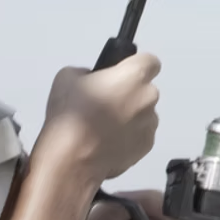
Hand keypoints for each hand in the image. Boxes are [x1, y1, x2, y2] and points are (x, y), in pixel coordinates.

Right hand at [34, 52, 161, 187]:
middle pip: (145, 90)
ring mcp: (150, 124)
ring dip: (130, 117)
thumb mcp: (68, 77)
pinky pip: (140, 135)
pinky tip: (107, 144)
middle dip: (130, 95)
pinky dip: (128, 138)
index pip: (150, 61)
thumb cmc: (71, 113)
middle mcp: (149, 97)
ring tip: (103, 129)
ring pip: (144, 114)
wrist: (71, 158)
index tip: (120, 75)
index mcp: (135, 75)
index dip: (135, 66)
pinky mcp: (147, 146)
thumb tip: (95, 81)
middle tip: (104, 105)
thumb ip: (89, 73)